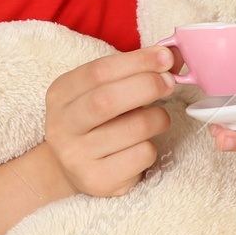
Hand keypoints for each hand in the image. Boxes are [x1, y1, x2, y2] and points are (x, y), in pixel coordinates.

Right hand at [42, 45, 176, 197]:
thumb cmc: (98, 121)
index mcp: (61, 94)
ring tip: (159, 118)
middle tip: (170, 82)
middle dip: (146, 86)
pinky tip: (143, 145)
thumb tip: (174, 54)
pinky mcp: (98, 180)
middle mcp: (62, 126)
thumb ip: (132, 71)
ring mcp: (77, 157)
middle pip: (107, 100)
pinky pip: (141, 156)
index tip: (165, 57)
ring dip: (158, 118)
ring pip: (132, 129)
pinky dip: (153, 145)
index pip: (98, 71)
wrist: (73, 169)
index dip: (136, 61)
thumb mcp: (103, 91)